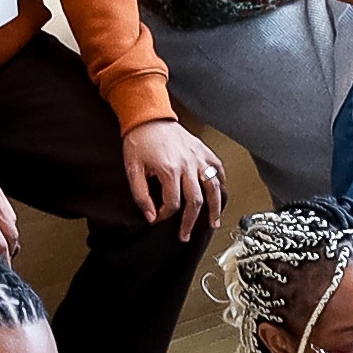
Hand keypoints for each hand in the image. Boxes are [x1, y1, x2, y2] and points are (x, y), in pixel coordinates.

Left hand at [116, 117, 226, 234]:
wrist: (148, 117)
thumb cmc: (139, 141)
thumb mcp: (132, 170)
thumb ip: (141, 195)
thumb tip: (150, 216)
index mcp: (169, 170)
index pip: (172, 204)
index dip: (164, 215)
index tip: (158, 218)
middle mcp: (187, 165)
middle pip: (195, 201)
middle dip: (190, 222)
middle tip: (185, 235)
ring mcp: (198, 158)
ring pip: (213, 188)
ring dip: (215, 208)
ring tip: (213, 223)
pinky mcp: (203, 151)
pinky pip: (217, 169)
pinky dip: (220, 182)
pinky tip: (219, 193)